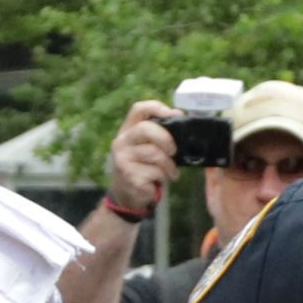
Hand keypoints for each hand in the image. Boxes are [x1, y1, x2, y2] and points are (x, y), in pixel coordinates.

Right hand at [103, 102, 179, 219]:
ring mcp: (123, 160)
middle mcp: (121, 142)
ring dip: (169, 164)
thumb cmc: (142, 166)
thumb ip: (157, 134)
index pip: (138, 109)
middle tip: (173, 150)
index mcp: (127, 130)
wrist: (127, 194)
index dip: (157, 107)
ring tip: (172, 172)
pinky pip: (155, 172)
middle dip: (165, 138)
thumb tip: (180, 119)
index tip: (174, 114)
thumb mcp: (145, 147)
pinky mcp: (129, 176)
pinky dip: (163, 177)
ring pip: (154, 153)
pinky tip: (160, 180)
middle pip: (145, 128)